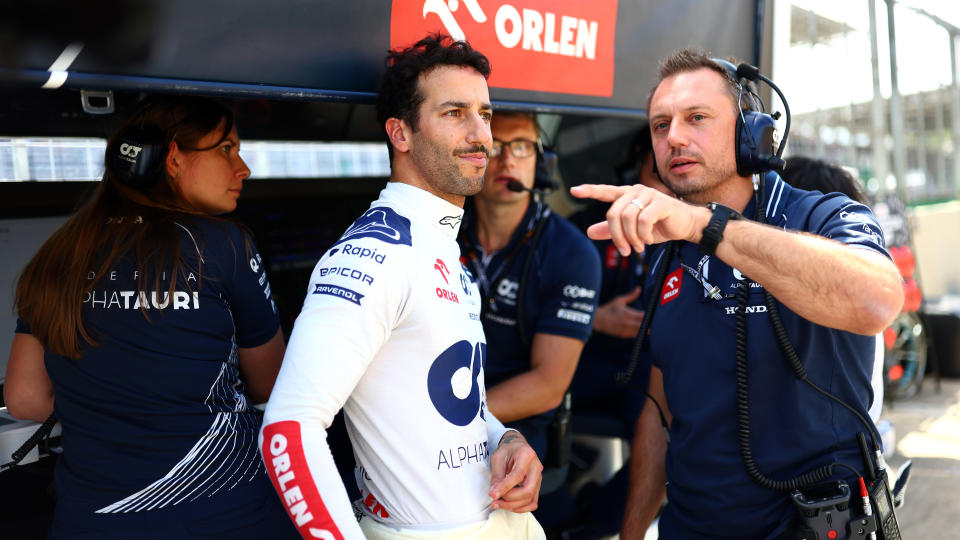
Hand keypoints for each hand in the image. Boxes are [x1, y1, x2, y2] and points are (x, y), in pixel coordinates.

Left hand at [488, 430, 541, 512]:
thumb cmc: (507, 451)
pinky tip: (509, 505)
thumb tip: (494, 494)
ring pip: (530, 499)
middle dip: (510, 499)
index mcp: (527, 455)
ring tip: (498, 504)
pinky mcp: (537, 486)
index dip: (505, 487)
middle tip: (495, 501)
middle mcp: (536, 467)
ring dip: (513, 505)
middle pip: (528, 490)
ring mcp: (539, 478)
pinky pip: (532, 502)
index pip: (517, 475)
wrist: (517, 447)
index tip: (493, 495)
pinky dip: (521, 508)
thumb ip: (497, 475)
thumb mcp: (498, 458)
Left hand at [570, 184, 706, 256]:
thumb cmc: (659, 225)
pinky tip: (647, 240)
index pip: (605, 191)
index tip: (573, 190)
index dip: (589, 191)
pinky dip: (643, 234)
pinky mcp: (660, 203)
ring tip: (638, 247)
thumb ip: (611, 230)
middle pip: (613, 213)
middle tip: (625, 251)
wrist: (686, 225)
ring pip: (627, 218)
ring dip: (631, 238)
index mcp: (627, 195)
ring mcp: (648, 195)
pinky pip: (643, 220)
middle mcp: (636, 191)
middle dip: (617, 236)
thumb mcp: (632, 230)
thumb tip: (589, 232)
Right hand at [593, 287, 644, 337]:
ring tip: (644, 324)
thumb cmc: (608, 309)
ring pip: (641, 331)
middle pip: (644, 324)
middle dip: (647, 322)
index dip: (648, 314)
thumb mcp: (619, 300)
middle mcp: (628, 322)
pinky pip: (635, 335)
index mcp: (628, 313)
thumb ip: (631, 295)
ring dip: (644, 328)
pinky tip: (637, 328)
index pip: (644, 315)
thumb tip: (639, 288)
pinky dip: (638, 332)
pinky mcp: (623, 335)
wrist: (598, 320)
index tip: (648, 313)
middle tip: (648, 319)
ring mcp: (626, 330)